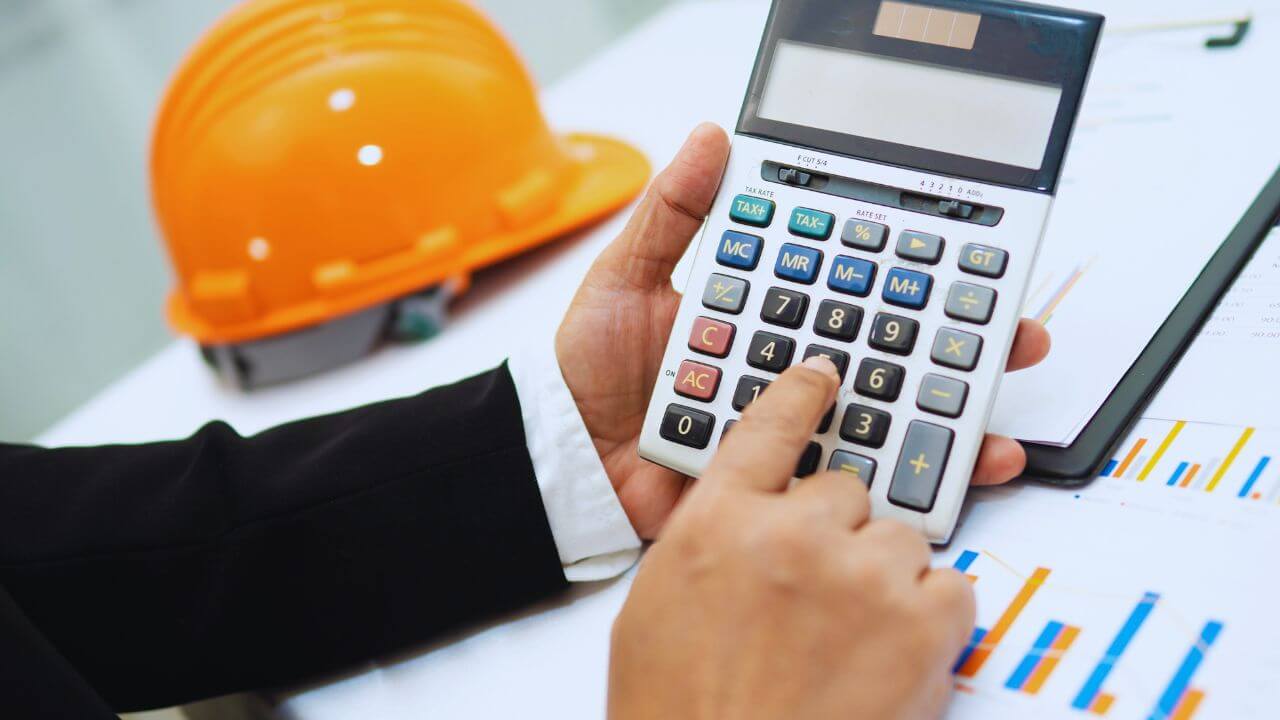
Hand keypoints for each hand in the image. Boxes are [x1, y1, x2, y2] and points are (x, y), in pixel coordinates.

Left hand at [556, 123, 1050, 538]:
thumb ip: (673, 216)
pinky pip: (853, 481)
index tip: (964, 260)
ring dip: (954, 418)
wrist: (567, 460)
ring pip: (887, 418)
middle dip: (959, 345)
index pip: (848, 289)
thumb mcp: (626, 278)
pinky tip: (954, 475)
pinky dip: (911, 483)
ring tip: (1000, 416)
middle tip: (1012, 334)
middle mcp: (788, 371)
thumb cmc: (590, 369)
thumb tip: (709, 137)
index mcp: (763, 316)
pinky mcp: (784, 486)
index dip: (905, 274)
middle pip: (889, 353)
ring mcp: (791, 430)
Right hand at [608, 357, 973, 719]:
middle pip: (846, 489)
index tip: (823, 372)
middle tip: (819, 596)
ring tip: (852, 642)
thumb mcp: (657, 608)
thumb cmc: (681, 711)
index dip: (800, 394)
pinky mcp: (921, 622)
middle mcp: (791, 531)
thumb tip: (745, 520)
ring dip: (885, 578)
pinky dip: (932, 616)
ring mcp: (860, 572)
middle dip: (840, 534)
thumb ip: (707, 542)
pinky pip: (952, 586)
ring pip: (902, 537)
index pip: (768, 427)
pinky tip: (894, 655)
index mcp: (717, 521)